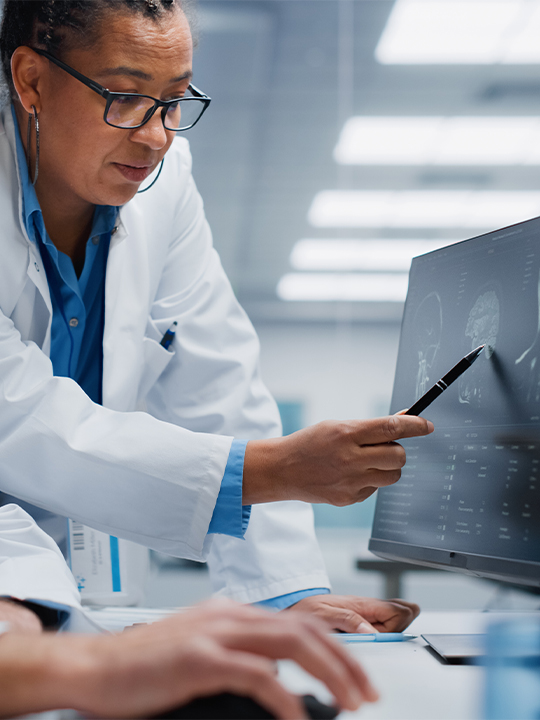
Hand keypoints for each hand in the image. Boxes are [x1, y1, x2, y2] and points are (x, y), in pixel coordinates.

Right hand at [0, 599, 377, 719]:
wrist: (92, 667)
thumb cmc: (140, 667)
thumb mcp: (198, 653)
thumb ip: (237, 657)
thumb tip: (276, 681)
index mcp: (230, 612)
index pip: (297, 620)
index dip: (334, 642)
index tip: (358, 668)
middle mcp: (228, 614)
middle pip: (304, 628)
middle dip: (345, 659)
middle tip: (368, 692)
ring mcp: (215, 632)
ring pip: (291, 643)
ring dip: (329, 672)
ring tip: (351, 702)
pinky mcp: (199, 658)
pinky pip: (258, 675)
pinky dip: (285, 698)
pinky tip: (299, 718)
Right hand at [243, 415, 433, 504]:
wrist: (283, 469)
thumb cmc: (311, 443)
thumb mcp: (337, 426)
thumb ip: (369, 427)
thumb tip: (403, 421)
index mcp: (347, 434)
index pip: (391, 428)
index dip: (415, 425)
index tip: (426, 425)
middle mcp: (351, 458)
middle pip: (398, 455)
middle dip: (398, 450)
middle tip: (384, 447)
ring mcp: (350, 481)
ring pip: (393, 475)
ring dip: (388, 467)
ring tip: (368, 462)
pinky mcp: (349, 498)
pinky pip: (375, 489)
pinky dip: (370, 480)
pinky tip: (350, 475)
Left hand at [286, 595, 419, 633]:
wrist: (296, 608)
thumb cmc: (307, 609)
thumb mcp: (323, 615)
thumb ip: (347, 620)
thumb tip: (372, 631)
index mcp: (364, 604)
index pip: (400, 611)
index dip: (397, 625)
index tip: (381, 636)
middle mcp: (370, 608)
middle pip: (405, 615)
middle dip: (398, 629)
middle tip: (376, 637)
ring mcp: (369, 615)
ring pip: (399, 622)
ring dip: (391, 633)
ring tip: (368, 638)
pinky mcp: (365, 622)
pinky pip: (387, 626)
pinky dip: (384, 634)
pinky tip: (369, 639)